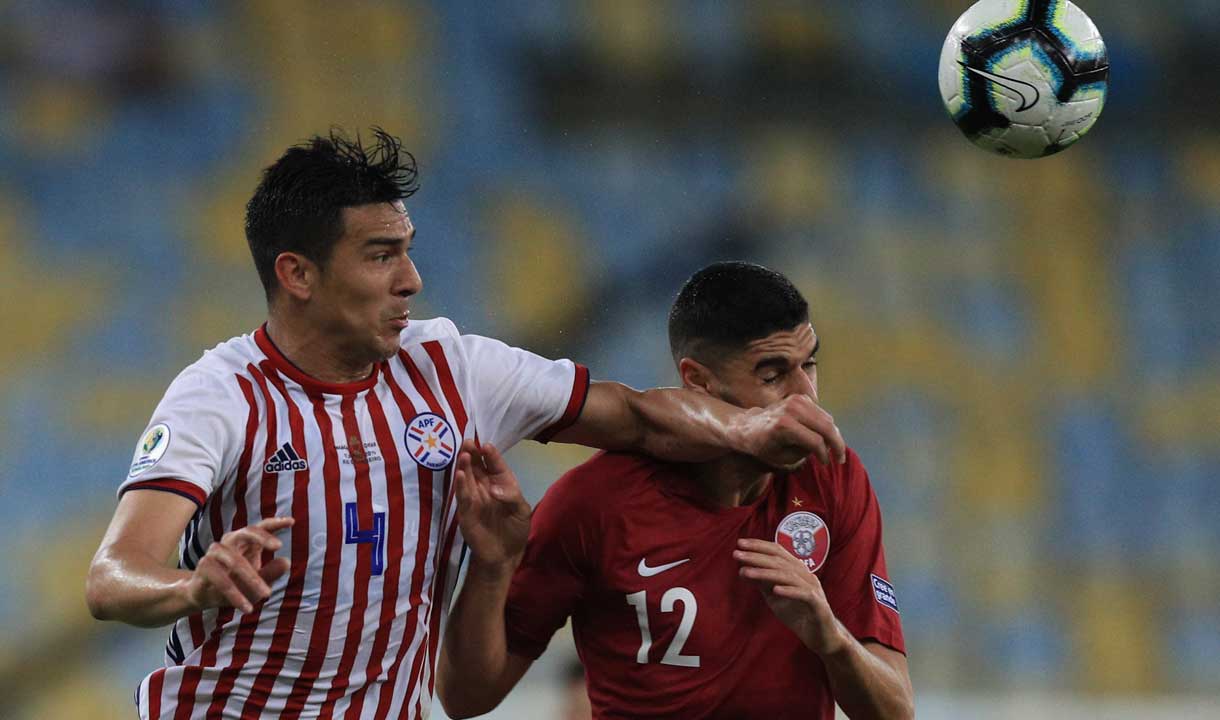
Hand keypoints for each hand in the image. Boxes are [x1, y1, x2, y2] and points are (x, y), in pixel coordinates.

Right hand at [186, 517, 292, 613]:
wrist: (204, 596)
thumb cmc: (235, 584)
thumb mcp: (257, 581)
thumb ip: (271, 572)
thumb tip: (287, 562)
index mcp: (246, 542)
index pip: (260, 527)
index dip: (275, 523)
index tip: (292, 521)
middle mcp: (230, 542)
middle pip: (246, 532)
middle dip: (262, 537)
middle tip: (278, 545)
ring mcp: (215, 553)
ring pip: (236, 561)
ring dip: (252, 579)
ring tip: (266, 595)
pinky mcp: (204, 567)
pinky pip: (222, 580)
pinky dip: (235, 595)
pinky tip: (247, 608)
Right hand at [454, 439, 530, 570]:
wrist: (504, 555)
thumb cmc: (515, 530)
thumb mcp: (522, 512)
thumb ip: (512, 497)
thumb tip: (494, 489)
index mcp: (501, 484)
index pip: (495, 466)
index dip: (491, 456)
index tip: (486, 446)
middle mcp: (485, 488)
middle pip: (477, 467)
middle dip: (472, 454)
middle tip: (467, 441)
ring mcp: (474, 499)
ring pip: (467, 478)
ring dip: (464, 466)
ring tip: (463, 454)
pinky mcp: (466, 512)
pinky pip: (462, 497)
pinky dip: (460, 486)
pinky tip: (459, 475)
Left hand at [732, 395, 845, 467]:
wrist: (748, 426)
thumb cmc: (763, 446)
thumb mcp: (782, 458)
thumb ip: (805, 453)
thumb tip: (825, 446)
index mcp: (784, 426)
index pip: (816, 441)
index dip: (824, 455)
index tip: (826, 464)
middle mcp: (791, 410)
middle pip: (826, 427)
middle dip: (837, 444)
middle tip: (840, 458)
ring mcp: (796, 400)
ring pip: (827, 419)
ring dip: (833, 435)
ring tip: (834, 450)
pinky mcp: (800, 397)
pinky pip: (821, 413)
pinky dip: (825, 426)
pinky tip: (824, 438)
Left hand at [734, 538, 847, 655]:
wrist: (821, 637)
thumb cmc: (798, 614)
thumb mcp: (775, 597)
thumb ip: (762, 583)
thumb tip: (743, 570)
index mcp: (797, 570)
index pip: (777, 551)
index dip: (759, 545)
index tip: (740, 543)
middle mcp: (806, 575)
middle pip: (780, 561)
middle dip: (756, 556)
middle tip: (737, 554)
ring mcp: (813, 589)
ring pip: (788, 575)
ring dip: (765, 573)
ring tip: (746, 572)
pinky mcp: (818, 605)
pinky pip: (803, 594)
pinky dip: (789, 591)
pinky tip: (775, 590)